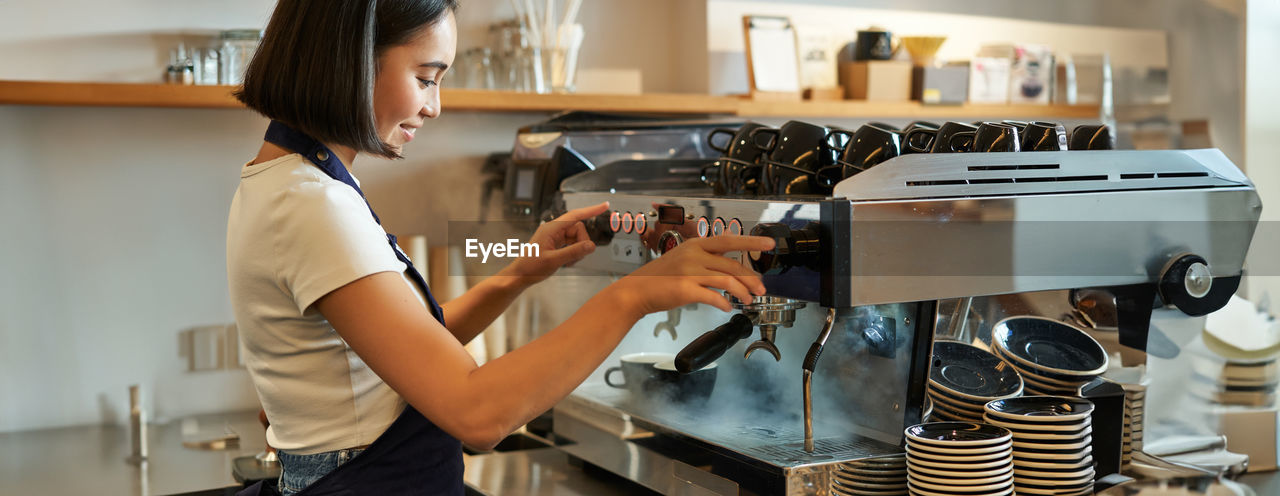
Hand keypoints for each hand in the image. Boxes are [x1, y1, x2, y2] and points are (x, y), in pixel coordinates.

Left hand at [501, 202, 609, 286]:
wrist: (520, 275)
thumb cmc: (531, 267)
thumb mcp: (554, 260)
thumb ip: (574, 252)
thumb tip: (591, 246)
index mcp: (551, 229)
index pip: (575, 215)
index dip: (591, 210)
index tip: (604, 206)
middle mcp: (553, 230)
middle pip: (578, 229)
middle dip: (581, 243)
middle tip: (575, 257)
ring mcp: (554, 236)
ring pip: (576, 238)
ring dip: (577, 249)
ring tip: (568, 262)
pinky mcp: (555, 243)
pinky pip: (571, 243)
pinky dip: (573, 252)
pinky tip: (567, 261)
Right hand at [606, 235, 774, 316]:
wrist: (636, 291)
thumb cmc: (659, 278)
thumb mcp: (683, 258)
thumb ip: (706, 258)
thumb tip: (730, 260)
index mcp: (695, 244)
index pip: (729, 240)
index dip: (751, 241)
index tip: (769, 244)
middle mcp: (694, 255)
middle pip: (732, 265)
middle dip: (751, 278)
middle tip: (760, 288)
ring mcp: (689, 272)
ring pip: (727, 281)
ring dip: (742, 292)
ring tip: (748, 300)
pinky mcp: (685, 289)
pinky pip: (713, 296)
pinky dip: (723, 304)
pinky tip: (727, 308)